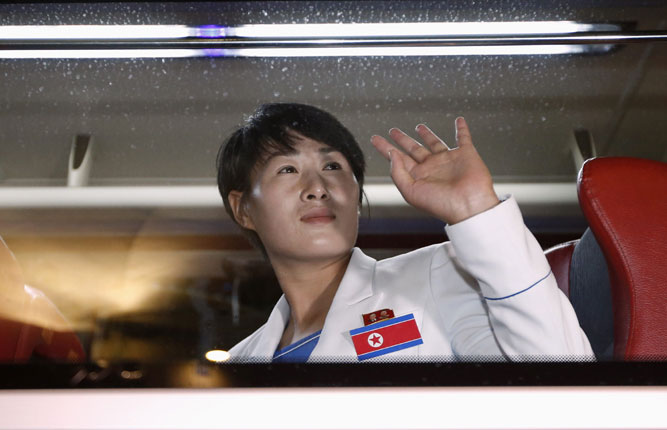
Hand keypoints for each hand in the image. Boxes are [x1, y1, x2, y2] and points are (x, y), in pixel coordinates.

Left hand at [371, 117, 499, 224]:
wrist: (468, 206)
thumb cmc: (440, 204)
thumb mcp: (410, 191)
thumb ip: (398, 172)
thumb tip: (392, 153)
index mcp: (418, 176)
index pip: (398, 158)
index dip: (385, 148)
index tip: (375, 138)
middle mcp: (431, 167)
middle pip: (413, 149)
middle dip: (402, 139)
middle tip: (393, 131)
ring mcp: (448, 160)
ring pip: (434, 142)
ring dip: (427, 134)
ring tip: (418, 126)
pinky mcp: (465, 154)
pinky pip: (463, 138)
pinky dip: (462, 129)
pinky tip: (459, 120)